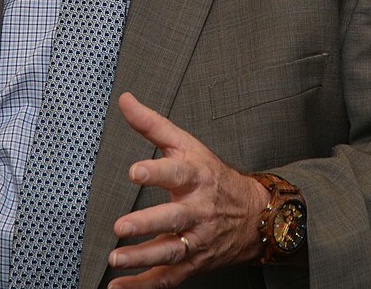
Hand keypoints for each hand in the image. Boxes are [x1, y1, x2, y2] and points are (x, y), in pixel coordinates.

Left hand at [107, 92, 267, 287]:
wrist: (254, 213)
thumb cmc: (211, 174)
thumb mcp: (186, 144)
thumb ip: (152, 124)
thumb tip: (124, 100)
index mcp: (196, 176)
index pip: (177, 172)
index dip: (156, 171)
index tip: (135, 171)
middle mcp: (198, 209)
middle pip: (173, 218)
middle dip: (147, 224)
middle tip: (121, 226)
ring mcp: (198, 238)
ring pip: (171, 251)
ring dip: (142, 258)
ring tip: (116, 258)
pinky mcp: (195, 262)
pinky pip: (169, 277)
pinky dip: (144, 284)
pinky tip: (120, 286)